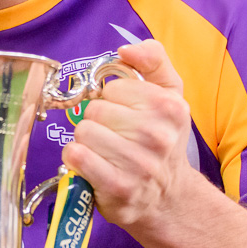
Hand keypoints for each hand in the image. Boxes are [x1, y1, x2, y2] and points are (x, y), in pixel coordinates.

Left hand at [61, 40, 196, 229]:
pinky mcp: (118, 186)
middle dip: (97, 122)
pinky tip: (93, 166)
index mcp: (170, 107)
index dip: (111, 101)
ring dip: (86, 142)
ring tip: (105, 153)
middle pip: (94, 110)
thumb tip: (127, 49)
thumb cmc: (160, 141)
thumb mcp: (168, 96)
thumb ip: (153, 61)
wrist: (167, 198)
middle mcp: (158, 135)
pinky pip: (76, 155)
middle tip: (115, 138)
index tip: (125, 115)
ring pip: (82, 132)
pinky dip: (76, 159)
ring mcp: (139, 163)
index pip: (110, 88)